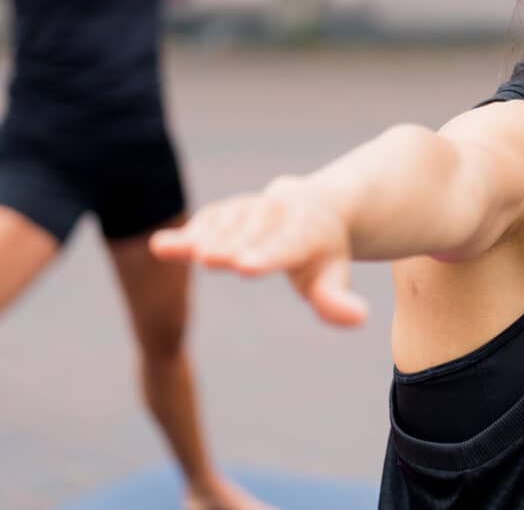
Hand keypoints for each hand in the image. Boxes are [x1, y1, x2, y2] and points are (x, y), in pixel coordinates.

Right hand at [150, 176, 366, 326]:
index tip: (246, 265)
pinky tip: (163, 246)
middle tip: (208, 258)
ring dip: (200, 238)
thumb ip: (337, 300)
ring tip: (171, 249)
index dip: (265, 256)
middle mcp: (276, 213)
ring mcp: (249, 208)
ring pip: (223, 226)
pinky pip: (206, 220)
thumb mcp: (333, 275)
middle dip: (228, 247)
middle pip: (248, 236)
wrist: (313, 205)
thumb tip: (359, 318)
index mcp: (306, 232)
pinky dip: (186, 232)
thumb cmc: (322, 251)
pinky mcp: (225, 210)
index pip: (285, 247)